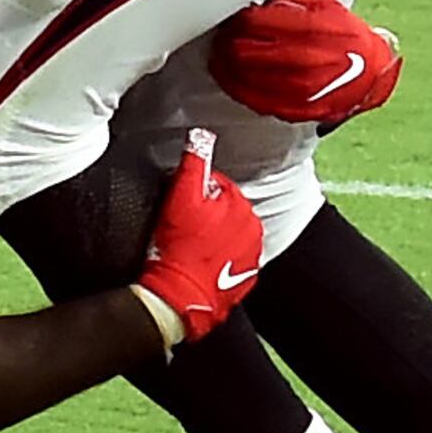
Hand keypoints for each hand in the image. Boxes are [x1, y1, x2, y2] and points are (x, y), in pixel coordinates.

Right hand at [134, 131, 262, 349]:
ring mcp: (252, 255)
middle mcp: (253, 228)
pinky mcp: (246, 279)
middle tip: (184, 227)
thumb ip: (193, 162)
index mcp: (241, 205)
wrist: (179, 296)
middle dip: (208, 213)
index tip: (180, 207)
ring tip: (191, 246)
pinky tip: (201, 263)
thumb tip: (201, 136)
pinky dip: (220, 258)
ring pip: (230, 233)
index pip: (217, 184)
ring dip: (214, 235)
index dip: (195, 192)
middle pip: (226, 209)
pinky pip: (233, 259)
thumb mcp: (180, 197)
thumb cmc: (177, 246)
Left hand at [204, 0, 401, 127]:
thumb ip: (293, 2)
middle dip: (229, 42)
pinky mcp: (296, 108)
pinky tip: (230, 78)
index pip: (256, 23)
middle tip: (224, 36)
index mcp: (311, 29)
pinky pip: (256, 99)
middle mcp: (304, 59)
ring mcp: (299, 88)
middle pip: (244, 50)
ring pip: (246, 76)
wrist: (369, 74)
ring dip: (227, 65)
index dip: (239, 20)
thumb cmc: (344, 37)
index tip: (235, 18)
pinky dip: (237, 88)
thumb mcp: (323, 7)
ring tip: (221, 56)